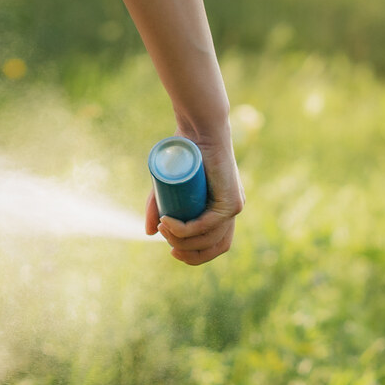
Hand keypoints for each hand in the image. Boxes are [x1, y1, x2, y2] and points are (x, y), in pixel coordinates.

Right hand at [145, 134, 241, 264]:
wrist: (200, 129)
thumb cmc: (185, 151)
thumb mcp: (168, 186)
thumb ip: (159, 207)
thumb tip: (150, 233)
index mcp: (221, 209)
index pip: (214, 244)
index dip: (194, 255)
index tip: (171, 250)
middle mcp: (231, 211)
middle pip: (214, 247)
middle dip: (189, 254)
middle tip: (166, 240)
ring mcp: (234, 207)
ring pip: (208, 238)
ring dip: (181, 239)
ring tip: (162, 226)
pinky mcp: (231, 202)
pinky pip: (207, 225)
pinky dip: (186, 229)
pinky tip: (169, 224)